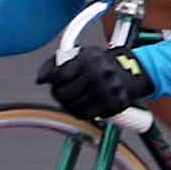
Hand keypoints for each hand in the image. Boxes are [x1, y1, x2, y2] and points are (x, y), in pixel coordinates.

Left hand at [36, 46, 154, 120]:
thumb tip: (40, 79)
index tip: (54, 81)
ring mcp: (107, 90)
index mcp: (89, 58)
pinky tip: (82, 105)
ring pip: (73, 106)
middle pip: (64, 94)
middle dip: (59, 94)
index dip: (53, 80)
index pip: (59, 75)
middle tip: (62, 92)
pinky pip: (86, 114)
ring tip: (72, 99)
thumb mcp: (79, 54)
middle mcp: (99, 74)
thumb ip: (55, 64)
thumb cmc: (98, 63)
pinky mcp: (113, 104)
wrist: (130, 71)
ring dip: (69, 105)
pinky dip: (81, 112)